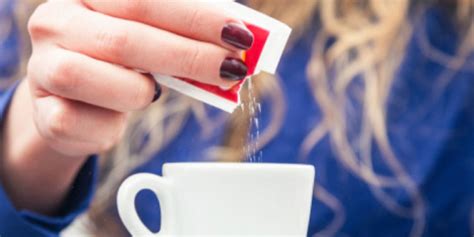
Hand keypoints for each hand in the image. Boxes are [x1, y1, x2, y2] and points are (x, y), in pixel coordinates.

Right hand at [0, 0, 253, 214]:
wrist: (71, 99)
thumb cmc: (118, 61)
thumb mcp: (149, 37)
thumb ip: (183, 33)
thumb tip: (239, 39)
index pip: (144, 0)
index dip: (196, 18)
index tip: (238, 35)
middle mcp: (56, 23)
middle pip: (126, 40)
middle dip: (190, 57)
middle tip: (232, 69)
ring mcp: (43, 68)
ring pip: (105, 82)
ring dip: (141, 92)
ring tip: (152, 92)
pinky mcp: (44, 114)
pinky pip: (86, 125)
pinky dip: (113, 127)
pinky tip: (117, 118)